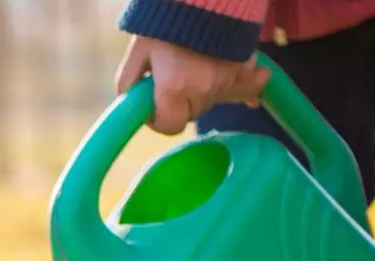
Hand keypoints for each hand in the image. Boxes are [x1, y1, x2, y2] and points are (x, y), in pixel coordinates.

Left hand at [116, 36, 268, 135]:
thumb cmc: (166, 20)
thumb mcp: (138, 50)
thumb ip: (129, 80)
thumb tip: (129, 101)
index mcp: (174, 89)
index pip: (169, 126)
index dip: (158, 120)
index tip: (153, 106)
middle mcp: (203, 91)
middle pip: (191, 114)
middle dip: (179, 102)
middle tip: (172, 77)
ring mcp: (227, 81)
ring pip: (211, 101)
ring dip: (202, 91)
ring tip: (194, 65)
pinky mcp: (245, 68)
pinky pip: (244, 88)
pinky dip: (235, 85)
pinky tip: (242, 86)